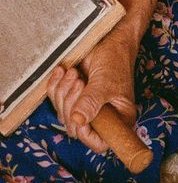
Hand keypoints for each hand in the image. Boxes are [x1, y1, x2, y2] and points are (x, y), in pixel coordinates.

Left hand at [47, 23, 137, 154]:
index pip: (100, 143)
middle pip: (76, 128)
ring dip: (63, 93)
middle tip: (79, 82)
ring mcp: (85, 108)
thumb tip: (77, 120)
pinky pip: (56, 100)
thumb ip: (92, 102)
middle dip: (72, 105)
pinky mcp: (73, 97)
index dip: (87, 134)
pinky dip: (55, 86)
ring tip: (74, 74)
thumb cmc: (115, 60)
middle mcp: (101, 118)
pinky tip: (62, 72)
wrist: (109, 40)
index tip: (80, 115)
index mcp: (118, 119)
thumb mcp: (105, 82)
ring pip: (63, 114)